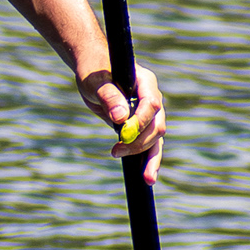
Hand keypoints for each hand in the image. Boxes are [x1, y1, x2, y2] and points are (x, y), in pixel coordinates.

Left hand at [79, 61, 169, 181]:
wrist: (93, 71)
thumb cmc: (93, 69)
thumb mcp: (96, 80)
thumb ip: (108, 95)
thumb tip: (120, 117)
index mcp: (145, 82)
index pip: (151, 104)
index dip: (140, 122)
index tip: (123, 135)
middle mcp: (152, 99)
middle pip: (156, 125)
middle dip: (142, 143)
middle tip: (116, 152)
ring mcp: (148, 113)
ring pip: (156, 138)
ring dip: (151, 158)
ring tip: (147, 179)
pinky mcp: (141, 125)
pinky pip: (148, 144)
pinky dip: (147, 159)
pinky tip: (146, 176)